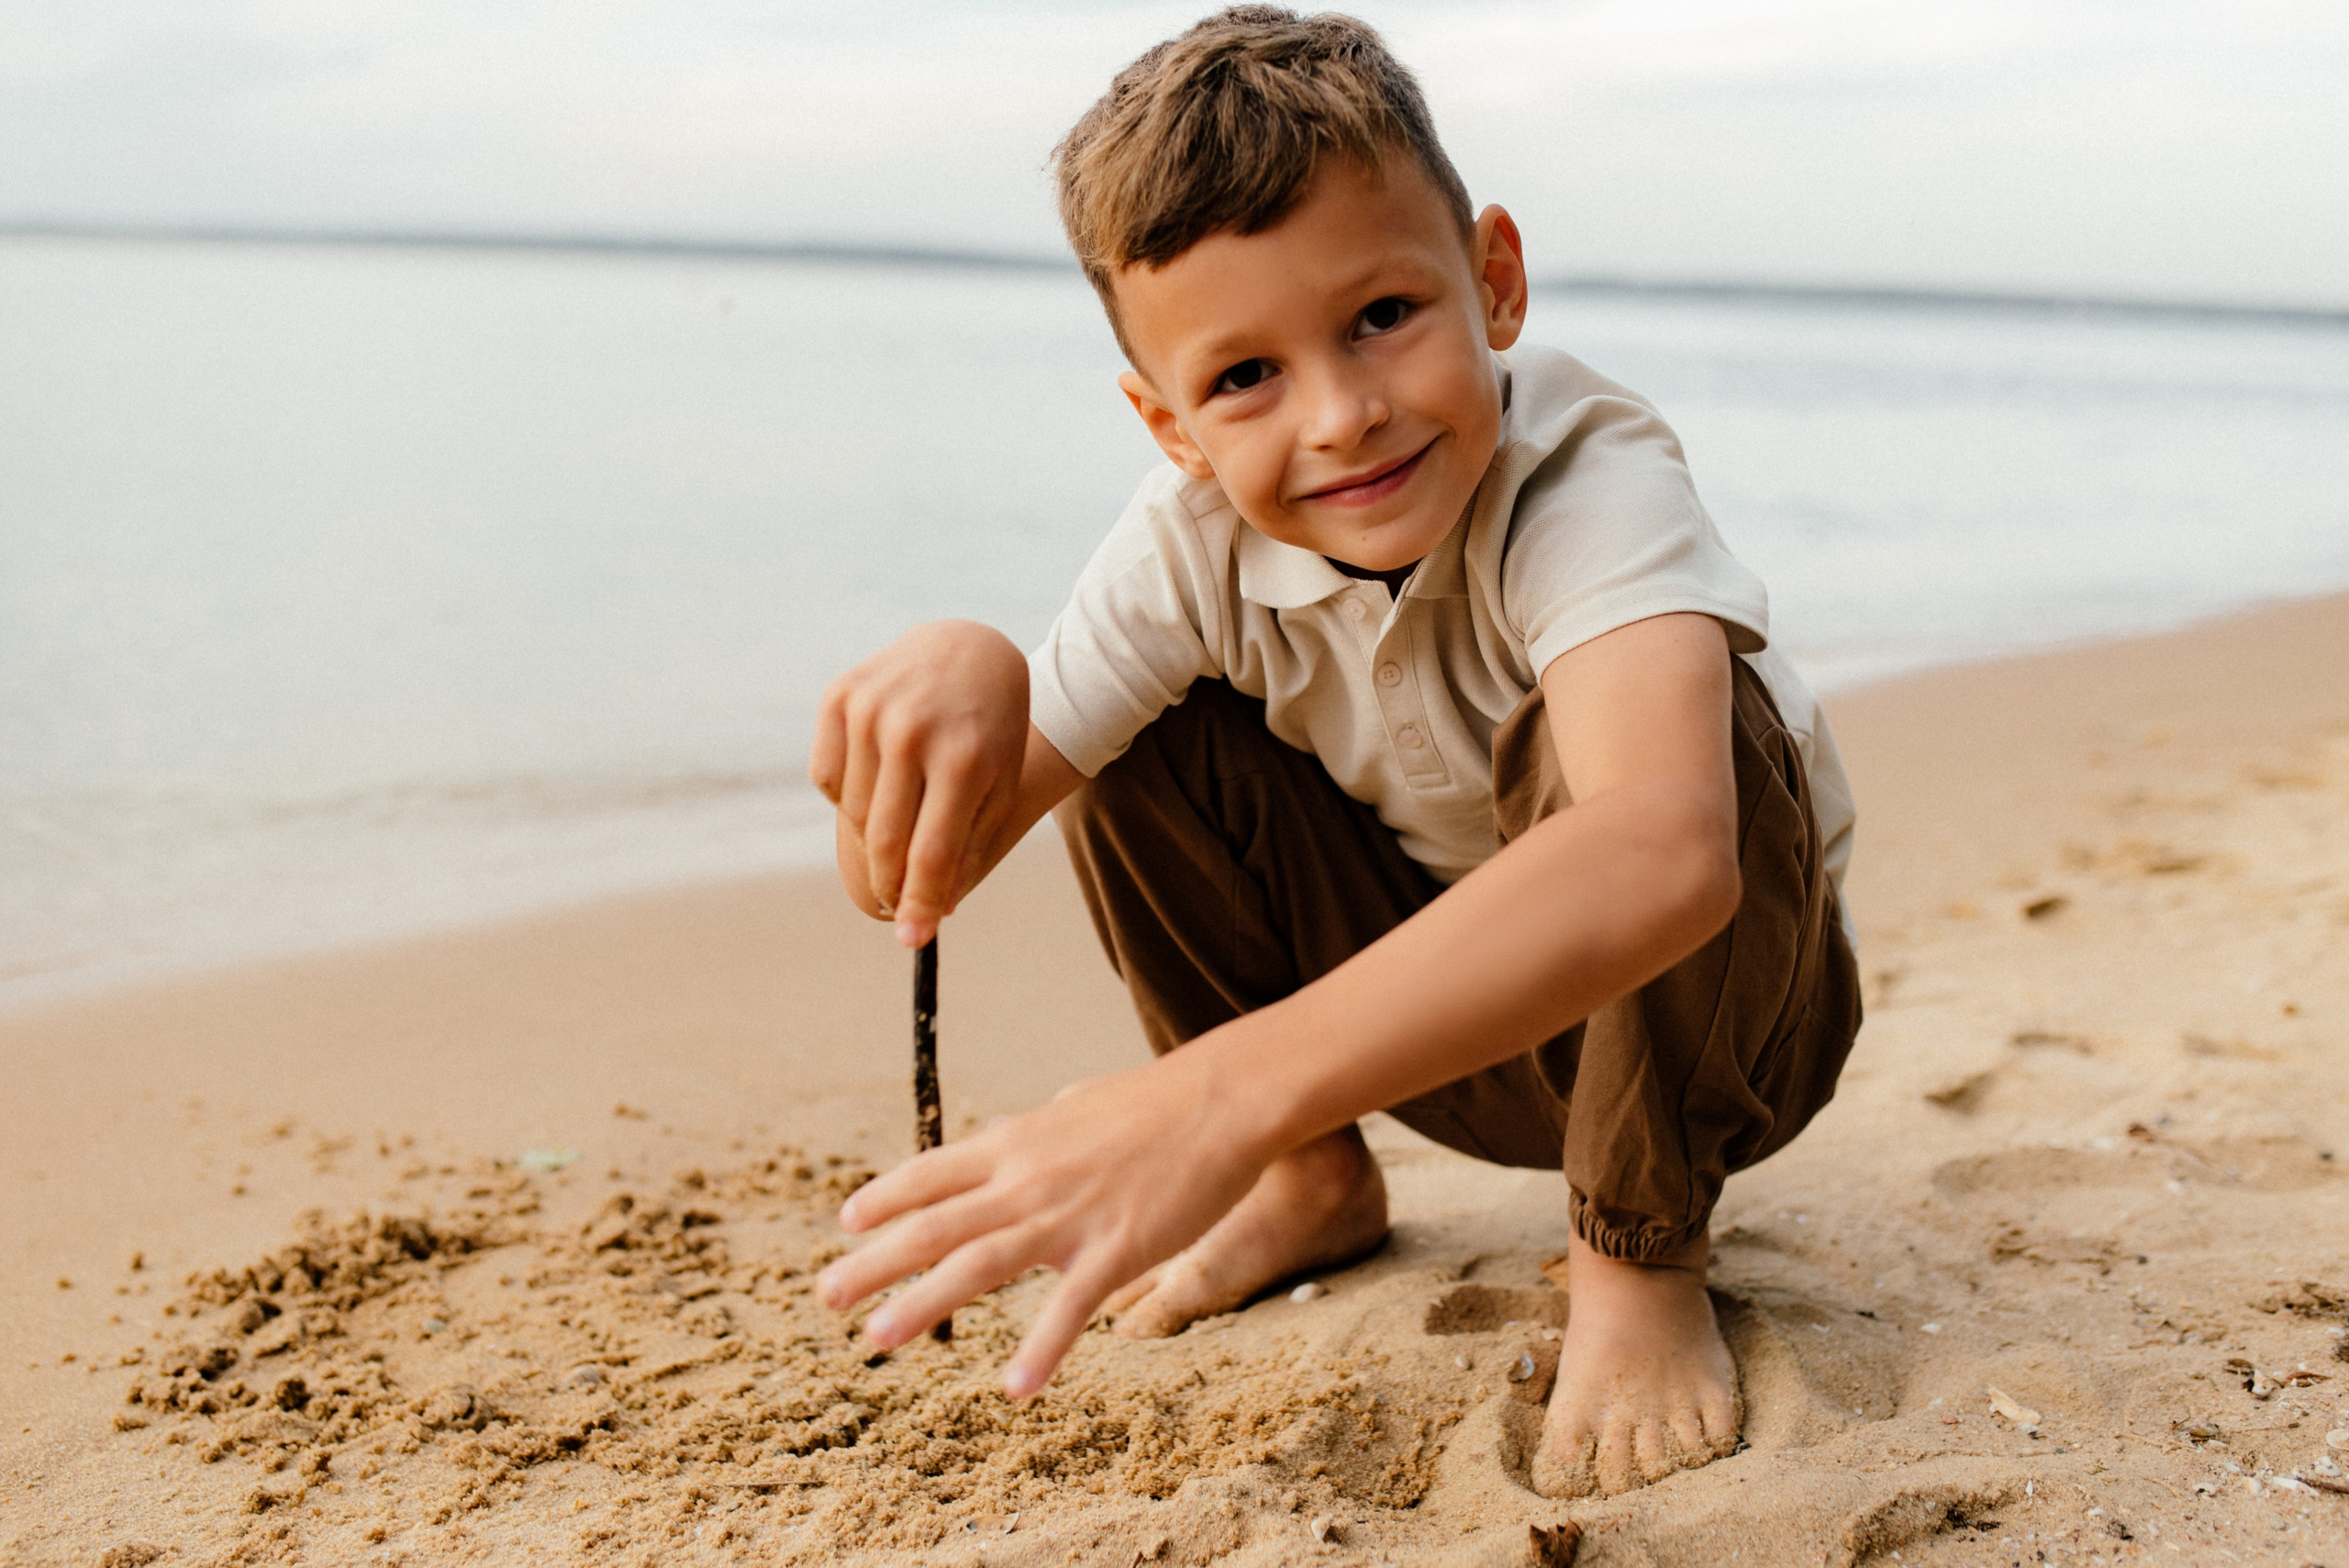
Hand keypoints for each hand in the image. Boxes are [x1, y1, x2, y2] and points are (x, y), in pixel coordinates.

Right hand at [807, 620, 1029, 944]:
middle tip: (899, 903)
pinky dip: (846, 794)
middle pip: (885, 841)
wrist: (966, 648)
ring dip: (873, 836)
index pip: (931, 852)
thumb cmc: (990, 730)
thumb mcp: (997, 787)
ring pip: (853, 813)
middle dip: (892, 884)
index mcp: (964, 757)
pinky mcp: (839, 696)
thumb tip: (931, 910)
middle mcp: (912, 731)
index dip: (919, 904)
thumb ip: (966, 848)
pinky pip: (827, 778)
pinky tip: (878, 776)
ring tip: (902, 819)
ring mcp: (870, 709)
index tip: (912, 941)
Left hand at [817, 1051, 1273, 1396]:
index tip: (848, 1221)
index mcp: (1016, 1142)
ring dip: (920, 1303)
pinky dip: (1039, 1352)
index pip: (933, 1173)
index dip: (886, 1197)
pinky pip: (1067, 1310)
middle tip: (825, 1297)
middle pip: (933, 1225)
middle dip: (873, 1262)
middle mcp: (1026, 1180)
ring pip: (976, 1266)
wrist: (1221, 1102)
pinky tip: (1014, 1390)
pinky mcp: (1115, 1251)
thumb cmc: (1156, 1101)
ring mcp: (1066, 1218)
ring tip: (876, 1338)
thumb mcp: (1078, 1103)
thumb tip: (1010, 1127)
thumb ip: (1038, 1127)